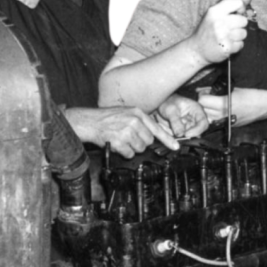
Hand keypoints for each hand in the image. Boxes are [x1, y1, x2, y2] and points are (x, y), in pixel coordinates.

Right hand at [64, 106, 179, 157]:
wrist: (90, 121)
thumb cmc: (107, 118)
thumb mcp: (126, 113)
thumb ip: (140, 122)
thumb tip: (151, 136)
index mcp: (138, 113)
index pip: (157, 128)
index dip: (168, 139)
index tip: (176, 146)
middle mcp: (134, 121)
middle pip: (148, 141)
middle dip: (141, 142)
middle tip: (129, 138)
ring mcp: (127, 131)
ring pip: (140, 148)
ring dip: (132, 148)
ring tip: (122, 140)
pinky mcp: (120, 141)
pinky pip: (129, 154)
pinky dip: (124, 153)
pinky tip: (118, 145)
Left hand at [154, 95, 208, 138]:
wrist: (162, 104)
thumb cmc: (167, 102)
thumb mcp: (170, 111)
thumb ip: (175, 123)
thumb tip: (180, 134)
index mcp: (196, 109)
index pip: (203, 122)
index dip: (197, 130)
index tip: (186, 134)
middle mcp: (196, 118)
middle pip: (199, 131)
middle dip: (190, 135)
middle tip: (180, 137)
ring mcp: (190, 124)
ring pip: (192, 135)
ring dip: (184, 137)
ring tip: (174, 133)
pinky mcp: (185, 129)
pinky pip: (185, 136)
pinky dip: (180, 137)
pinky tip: (173, 134)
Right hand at [190, 0, 249, 64]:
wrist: (197, 49)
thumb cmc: (207, 30)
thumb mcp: (214, 14)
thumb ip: (231, 5)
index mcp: (215, 11)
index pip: (238, 3)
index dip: (241, 7)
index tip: (238, 12)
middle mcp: (219, 23)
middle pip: (243, 20)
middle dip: (239, 25)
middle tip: (230, 28)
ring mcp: (223, 36)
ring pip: (244, 33)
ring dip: (238, 36)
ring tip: (228, 37)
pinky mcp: (227, 48)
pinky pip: (241, 44)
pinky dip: (237, 45)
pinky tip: (228, 44)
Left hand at [198, 87, 266, 126]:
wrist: (265, 106)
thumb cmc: (252, 96)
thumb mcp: (232, 89)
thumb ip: (215, 90)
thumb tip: (202, 89)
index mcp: (223, 104)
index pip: (202, 101)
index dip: (202, 95)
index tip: (205, 92)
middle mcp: (223, 115)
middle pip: (203, 110)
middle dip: (203, 103)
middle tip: (209, 96)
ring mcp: (226, 122)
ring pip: (208, 118)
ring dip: (208, 111)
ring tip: (214, 104)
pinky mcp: (229, 126)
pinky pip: (216, 121)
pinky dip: (215, 116)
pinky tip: (220, 110)